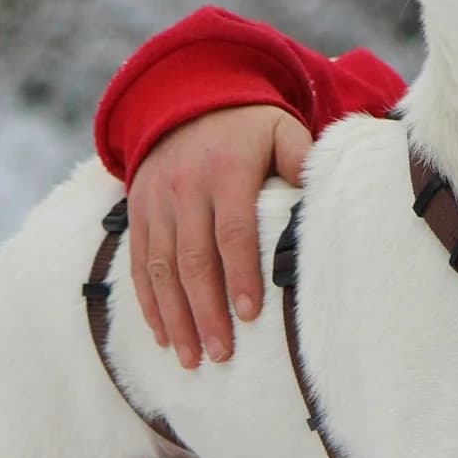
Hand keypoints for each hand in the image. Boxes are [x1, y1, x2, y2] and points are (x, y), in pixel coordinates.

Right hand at [128, 103, 312, 366]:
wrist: (186, 99)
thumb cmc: (249, 127)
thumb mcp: (281, 130)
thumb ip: (301, 160)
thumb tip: (320, 198)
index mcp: (226, 171)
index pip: (233, 231)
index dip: (241, 275)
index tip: (250, 316)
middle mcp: (184, 188)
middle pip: (193, 259)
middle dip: (205, 311)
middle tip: (221, 354)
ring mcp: (156, 202)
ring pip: (160, 267)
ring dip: (174, 317)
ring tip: (190, 358)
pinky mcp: (137, 212)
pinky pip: (138, 262)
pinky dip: (148, 302)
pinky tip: (162, 335)